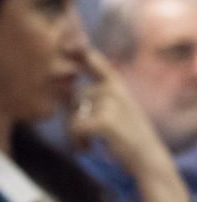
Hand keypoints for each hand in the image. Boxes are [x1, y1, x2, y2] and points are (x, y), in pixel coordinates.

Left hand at [68, 48, 168, 176]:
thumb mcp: (109, 109)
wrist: (148, 160)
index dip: (76, 47)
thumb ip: (86, 95)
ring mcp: (110, 102)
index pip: (92, 58)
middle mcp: (113, 88)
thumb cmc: (123, 134)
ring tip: (89, 142)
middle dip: (72, 116)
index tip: (63, 41)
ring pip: (72, 113)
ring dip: (74, 131)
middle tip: (84, 134)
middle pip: (72, 96)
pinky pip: (74, 127)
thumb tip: (54, 82)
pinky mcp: (105, 120)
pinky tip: (88, 148)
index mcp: (115, 82)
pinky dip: (76, 141)